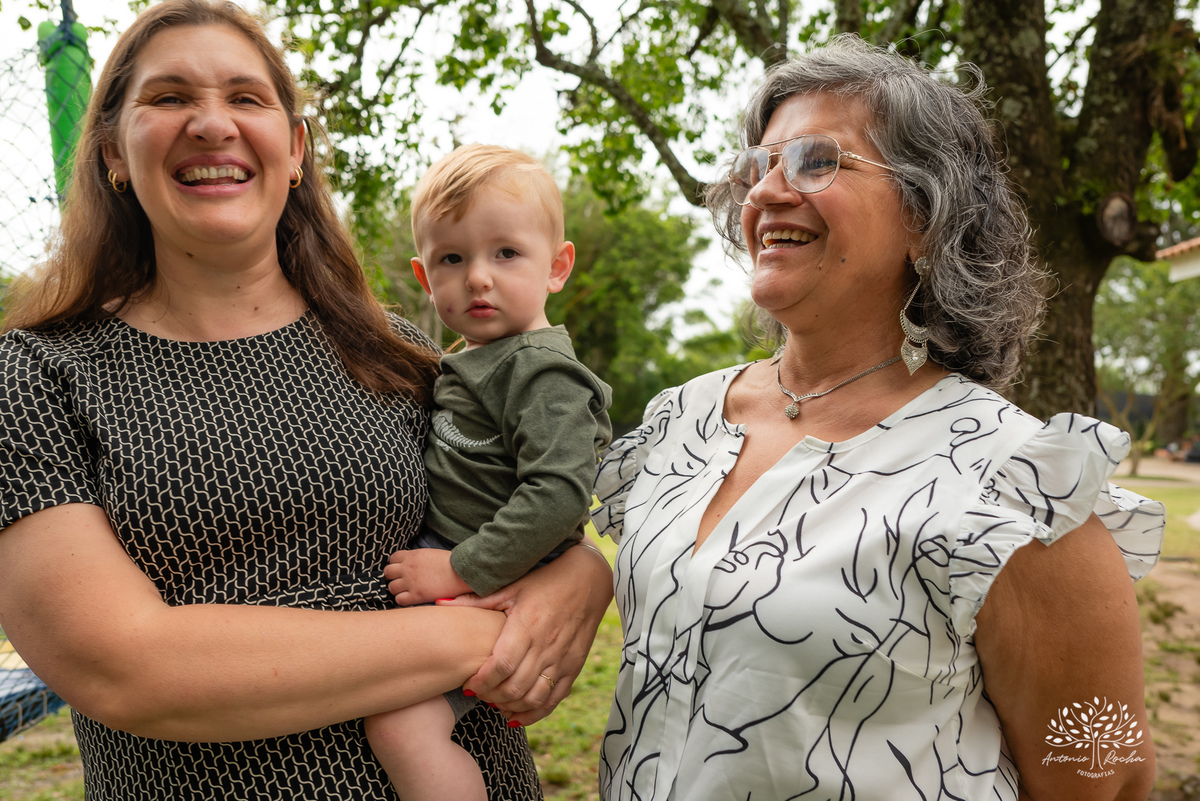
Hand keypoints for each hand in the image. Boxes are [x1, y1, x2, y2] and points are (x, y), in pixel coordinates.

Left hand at [385, 548, 472, 605]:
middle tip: (401, 581)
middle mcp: (408, 568)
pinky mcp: (416, 595)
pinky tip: (411, 599)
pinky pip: (399, 599)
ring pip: (391, 587)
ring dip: (397, 589)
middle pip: (388, 572)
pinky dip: (403, 600)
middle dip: (393, 577)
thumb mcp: (431, 554)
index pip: (392, 558)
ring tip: (406, 591)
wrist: (461, 573)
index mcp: (413, 555)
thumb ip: (418, 558)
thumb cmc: (451, 563)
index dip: (396, 564)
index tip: (401, 569)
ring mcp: (411, 582)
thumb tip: (413, 563)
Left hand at [438, 541, 612, 725]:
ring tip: (495, 704)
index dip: (482, 681)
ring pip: (534, 698)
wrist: (589, 579)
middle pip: (515, 687)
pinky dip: (535, 713)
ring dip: (512, 707)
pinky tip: (517, 714)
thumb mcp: (511, 586)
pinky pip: (555, 699)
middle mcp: (546, 645)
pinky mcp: (574, 666)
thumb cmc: (545, 580)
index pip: (502, 665)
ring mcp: (562, 659)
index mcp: (527, 625)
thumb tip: (439, 602)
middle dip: (491, 697)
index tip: (468, 684)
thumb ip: (475, 600)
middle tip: (478, 694)